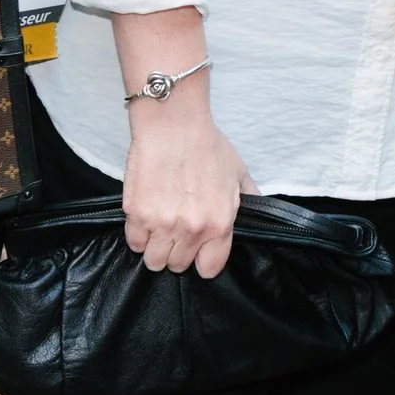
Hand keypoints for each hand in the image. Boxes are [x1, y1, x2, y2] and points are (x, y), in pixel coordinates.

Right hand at [121, 86, 253, 278]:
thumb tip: (260, 214)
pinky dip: (139, 234)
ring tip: (160, 227)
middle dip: (178, 251)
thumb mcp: (238, 172)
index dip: (204, 260)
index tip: (199, 250)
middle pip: (178, 265)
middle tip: (178, 230)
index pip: (209, 268)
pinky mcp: (136, 214)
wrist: (173, 125)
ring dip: (156, 247)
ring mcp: (161, 224)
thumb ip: (250, 198)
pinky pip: (134, 243)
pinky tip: (147, 217)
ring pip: (154, 260)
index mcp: (219, 223)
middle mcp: (191, 229)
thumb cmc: (206, 145)